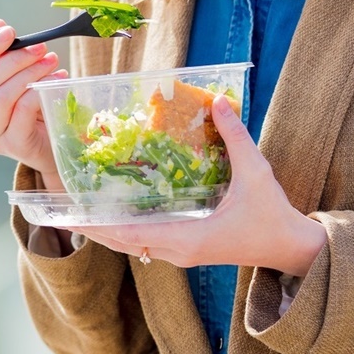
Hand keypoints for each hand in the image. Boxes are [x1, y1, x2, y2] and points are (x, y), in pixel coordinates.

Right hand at [0, 19, 66, 184]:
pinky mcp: (13, 145)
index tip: (10, 31)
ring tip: (51, 61)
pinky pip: (22, 111)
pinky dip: (40, 90)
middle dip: (15, 59)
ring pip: (2, 96)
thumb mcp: (15, 78)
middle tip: (41, 47)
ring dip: (30, 73)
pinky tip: (57, 79)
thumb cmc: (30, 108)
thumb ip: (3, 54)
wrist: (52, 145)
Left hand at [65, 95, 326, 277]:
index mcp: (188, 238)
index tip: (69, 215)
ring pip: (133, 245)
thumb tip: (219, 101)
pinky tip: (117, 211)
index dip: (97, 225)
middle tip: (62, 209)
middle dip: (92, 227)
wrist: (292, 248)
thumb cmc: (273, 215)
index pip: (131, 235)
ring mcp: (182, 252)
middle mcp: (178, 250)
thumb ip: (235, 136)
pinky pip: (148, 242)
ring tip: (80, 209)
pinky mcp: (188, 249)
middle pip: (123, 242)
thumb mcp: (256, 171)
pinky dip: (127, 229)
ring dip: (108, 229)